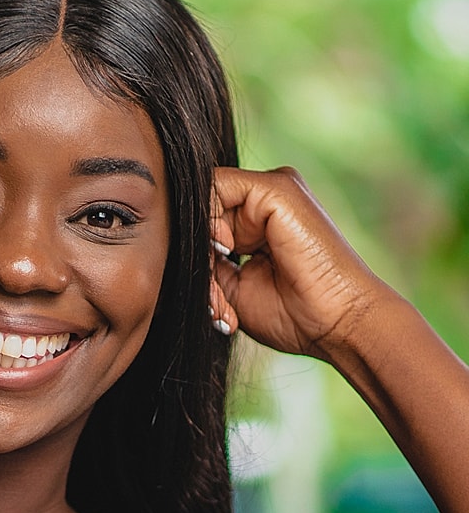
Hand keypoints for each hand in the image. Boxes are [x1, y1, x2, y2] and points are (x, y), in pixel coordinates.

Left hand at [208, 166, 388, 360]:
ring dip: (200, 251)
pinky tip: (228, 253)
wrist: (338, 323)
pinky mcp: (276, 188)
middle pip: (198, 213)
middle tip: (214, 304)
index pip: (201, 221)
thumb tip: (175, 245)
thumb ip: (206, 261)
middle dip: (195, 260)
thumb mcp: (232, 287)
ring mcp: (272, 189)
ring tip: (221, 297)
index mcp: (257, 220)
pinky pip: (214, 189)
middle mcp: (264, 199)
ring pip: (202, 203)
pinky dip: (208, 225)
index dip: (193, 256)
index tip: (208, 298)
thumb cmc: (293, 315)